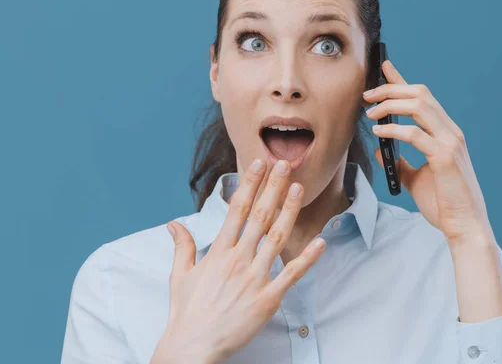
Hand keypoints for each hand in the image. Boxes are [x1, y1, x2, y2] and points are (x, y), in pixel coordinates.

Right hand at [152, 159, 326, 363]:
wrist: (192, 346)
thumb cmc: (187, 311)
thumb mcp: (179, 275)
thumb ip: (182, 246)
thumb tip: (173, 223)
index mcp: (219, 251)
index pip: (236, 209)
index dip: (250, 183)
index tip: (259, 163)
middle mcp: (238, 260)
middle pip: (259, 216)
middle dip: (273, 187)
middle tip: (285, 164)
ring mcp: (254, 279)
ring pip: (276, 238)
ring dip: (289, 211)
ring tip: (299, 188)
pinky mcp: (267, 300)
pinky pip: (291, 275)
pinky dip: (306, 259)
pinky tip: (320, 242)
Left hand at [363, 59, 493, 244]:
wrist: (464, 226)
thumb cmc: (444, 204)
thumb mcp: (415, 179)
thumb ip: (400, 163)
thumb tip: (381, 152)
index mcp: (445, 133)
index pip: (422, 98)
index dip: (401, 80)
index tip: (384, 67)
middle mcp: (450, 132)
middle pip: (420, 94)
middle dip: (391, 89)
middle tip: (367, 95)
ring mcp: (450, 142)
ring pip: (419, 106)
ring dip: (390, 105)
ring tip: (370, 113)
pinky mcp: (445, 157)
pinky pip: (415, 134)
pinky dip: (394, 130)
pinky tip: (379, 134)